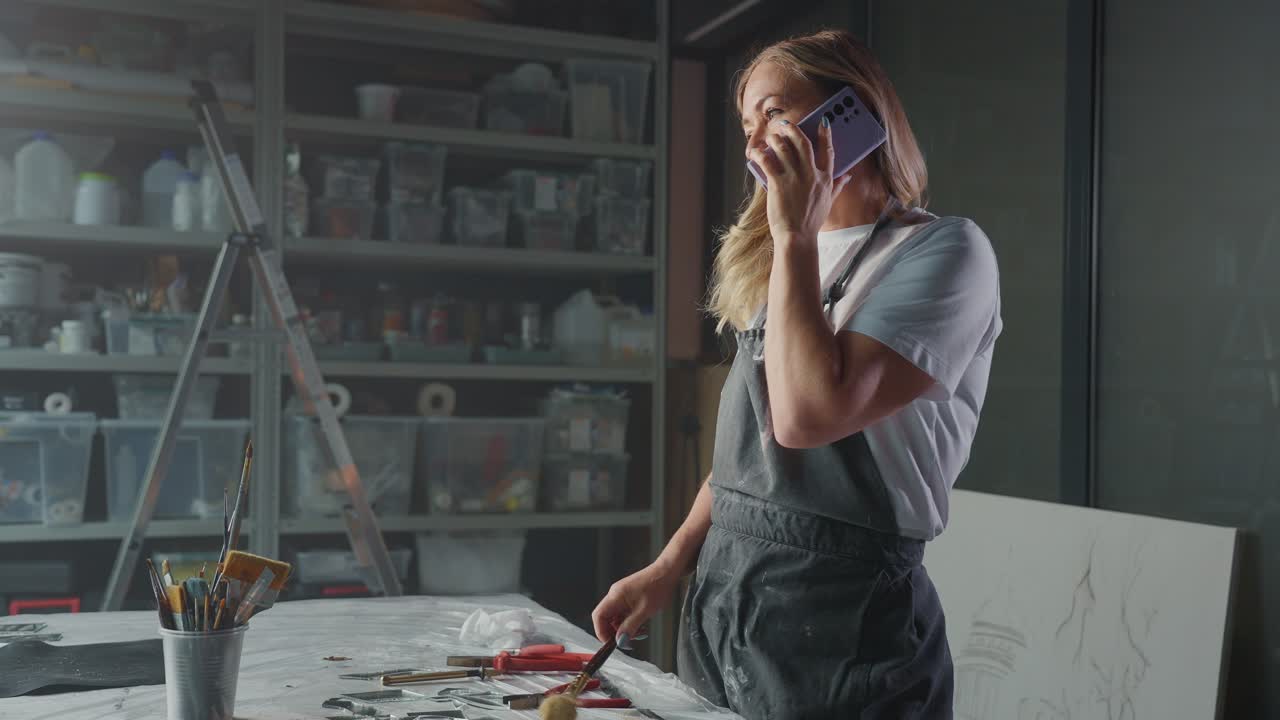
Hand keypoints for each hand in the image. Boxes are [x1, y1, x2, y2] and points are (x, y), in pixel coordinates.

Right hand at [591, 559, 680, 647]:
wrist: (667, 572)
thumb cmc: (658, 586)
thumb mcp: (644, 612)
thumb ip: (630, 627)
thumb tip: (620, 640)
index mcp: (615, 596)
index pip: (598, 616)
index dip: (601, 632)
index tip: (611, 643)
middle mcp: (615, 594)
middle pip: (606, 618)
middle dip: (616, 631)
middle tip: (628, 639)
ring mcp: (622, 595)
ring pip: (616, 617)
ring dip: (625, 628)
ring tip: (639, 632)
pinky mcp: (628, 596)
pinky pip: (623, 613)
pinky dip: (630, 621)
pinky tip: (640, 625)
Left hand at [748, 116, 852, 245]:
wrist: (798, 237)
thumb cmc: (811, 222)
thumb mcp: (828, 202)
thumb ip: (838, 185)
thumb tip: (848, 175)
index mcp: (825, 179)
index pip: (828, 151)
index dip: (826, 135)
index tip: (824, 122)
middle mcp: (811, 175)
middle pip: (803, 143)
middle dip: (793, 130)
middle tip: (785, 125)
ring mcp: (795, 178)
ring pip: (784, 148)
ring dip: (776, 139)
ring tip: (771, 137)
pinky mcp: (778, 183)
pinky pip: (768, 161)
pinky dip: (761, 154)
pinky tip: (756, 152)